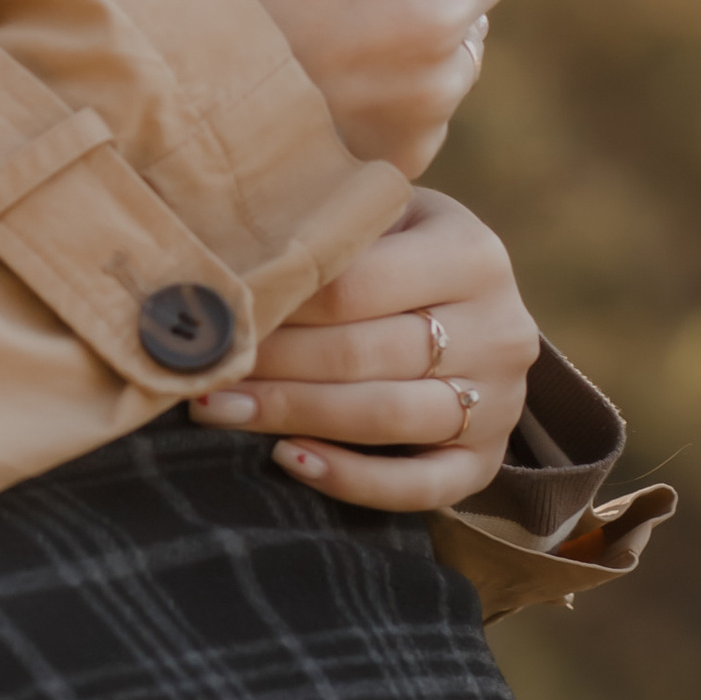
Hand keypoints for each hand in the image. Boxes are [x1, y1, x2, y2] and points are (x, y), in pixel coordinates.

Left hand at [187, 188, 536, 511]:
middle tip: (200, 365)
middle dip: (272, 363)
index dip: (282, 302)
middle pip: (364, 354)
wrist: (475, 309)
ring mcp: (500, 402)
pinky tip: (288, 460)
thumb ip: (333, 214)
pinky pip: (421, 487)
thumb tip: (226, 237)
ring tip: (217, 408)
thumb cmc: (400, 250)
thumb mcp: (383, 213)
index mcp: (473, 254)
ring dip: (292, 414)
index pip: (357, 285)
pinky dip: (352, 480)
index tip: (216, 310)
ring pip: (387, 418)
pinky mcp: (486, 461)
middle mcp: (500, 330)